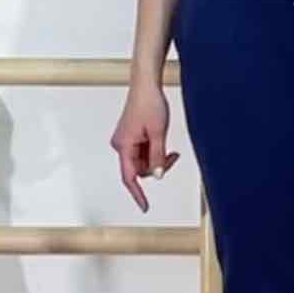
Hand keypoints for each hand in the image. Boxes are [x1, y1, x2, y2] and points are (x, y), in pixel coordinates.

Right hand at [109, 81, 178, 212]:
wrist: (146, 85)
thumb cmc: (150, 104)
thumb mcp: (158, 133)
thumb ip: (158, 157)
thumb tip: (158, 176)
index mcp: (123, 145)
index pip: (129, 177)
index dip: (138, 194)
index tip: (145, 207)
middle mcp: (121, 145)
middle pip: (139, 169)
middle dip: (157, 167)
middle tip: (173, 156)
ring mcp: (125, 141)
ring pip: (143, 161)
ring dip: (157, 158)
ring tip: (170, 148)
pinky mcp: (131, 137)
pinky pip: (143, 152)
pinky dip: (154, 151)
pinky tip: (163, 143)